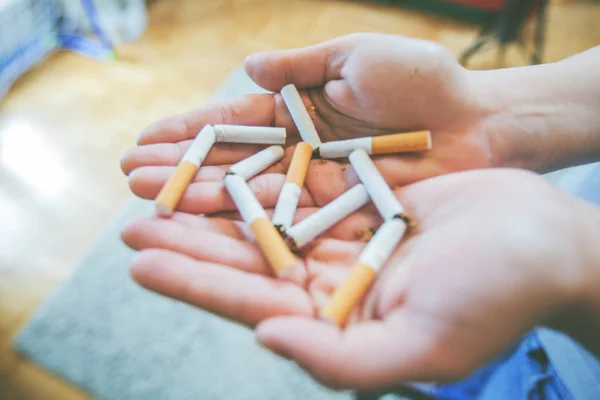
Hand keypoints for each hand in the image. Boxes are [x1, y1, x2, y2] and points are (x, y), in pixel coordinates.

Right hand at [120, 33, 499, 210]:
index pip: (233, 121)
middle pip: (230, 161)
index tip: (144, 138)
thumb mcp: (356, 56)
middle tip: (129, 178)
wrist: (478, 122)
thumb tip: (246, 63)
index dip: (189, 130)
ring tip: (149, 202)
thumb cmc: (424, 80)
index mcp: (300, 108)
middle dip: (181, 168)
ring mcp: (315, 182)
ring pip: (248, 192)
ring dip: (199, 197)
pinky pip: (284, 215)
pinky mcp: (337, 210)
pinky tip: (205, 226)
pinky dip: (246, 220)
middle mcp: (300, 150)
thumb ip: (301, 66)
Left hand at [121, 169, 596, 388]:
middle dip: (189, 241)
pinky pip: (303, 189)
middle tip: (134, 219)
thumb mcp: (422, 346)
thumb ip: (342, 359)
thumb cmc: (497, 297)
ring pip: (267, 222)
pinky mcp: (363, 205)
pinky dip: (265, 177)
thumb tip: (267, 340)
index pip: (249, 304)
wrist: (547, 242)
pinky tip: (230, 166)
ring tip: (167, 190)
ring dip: (218, 206)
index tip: (140, 260)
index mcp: (339, 324)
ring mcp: (347, 243)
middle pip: (246, 261)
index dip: (193, 281)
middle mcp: (334, 287)